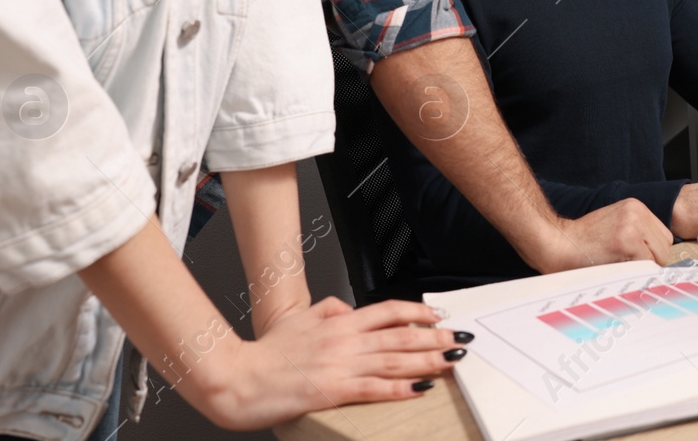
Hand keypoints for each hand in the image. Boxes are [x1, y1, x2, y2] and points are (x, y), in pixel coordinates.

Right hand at [195, 299, 464, 429]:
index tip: (437, 316)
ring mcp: (340, 365)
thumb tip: (347, 307)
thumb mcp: (297, 319)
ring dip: (428, 359)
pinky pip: (375, 387)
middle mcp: (344, 340)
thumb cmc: (264, 354)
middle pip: (400, 335)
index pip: (387, 311)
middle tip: (460, 339)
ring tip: (452, 360)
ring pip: (395, 359)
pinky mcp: (333, 390)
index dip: (416, 312)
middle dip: (435, 337)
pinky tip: (420, 387)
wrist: (237, 377)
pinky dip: (401, 387)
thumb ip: (326, 311)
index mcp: (338, 323)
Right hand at [527, 198, 673, 272]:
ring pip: (659, 258)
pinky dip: (635, 274)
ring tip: (619, 264)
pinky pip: (646, 266)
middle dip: (650, 260)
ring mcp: (633, 226)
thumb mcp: (614, 223)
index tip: (635, 258)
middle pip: (665, 247)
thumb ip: (637, 232)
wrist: (558, 242)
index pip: (663, 236)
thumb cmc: (583, 240)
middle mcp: (637, 212)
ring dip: (643, 268)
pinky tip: (616, 268)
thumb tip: (656, 254)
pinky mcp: (628, 242)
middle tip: (626, 263)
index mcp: (635, 206)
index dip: (651, 251)